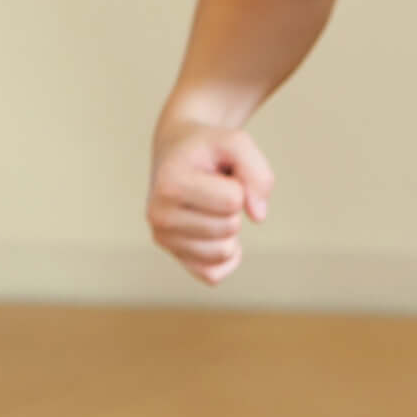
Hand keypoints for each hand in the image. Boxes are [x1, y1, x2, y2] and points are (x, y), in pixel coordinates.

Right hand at [147, 119, 273, 285]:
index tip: (218, 173)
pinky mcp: (175, 257)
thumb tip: (258, 217)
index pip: (233, 200)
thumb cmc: (208, 148)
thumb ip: (258, 172)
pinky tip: (215, 231)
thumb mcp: (236, 141)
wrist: (176, 151)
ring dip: (230, 229)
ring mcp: (163, 239)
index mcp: (169, 184)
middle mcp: (158, 215)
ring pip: (224, 252)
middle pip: (230, 227)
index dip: (239, 184)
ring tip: (211, 205)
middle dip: (234, 206)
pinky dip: (226, 255)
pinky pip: (215, 275)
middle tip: (214, 188)